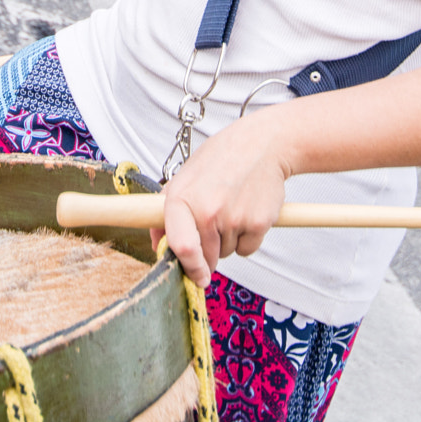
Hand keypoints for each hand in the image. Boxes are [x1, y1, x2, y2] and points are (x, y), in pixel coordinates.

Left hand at [150, 113, 291, 286]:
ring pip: (227, 254)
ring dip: (228, 241)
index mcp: (182, 198)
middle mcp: (207, 210)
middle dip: (209, 252)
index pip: (180, 247)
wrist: (263, 144)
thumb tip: (157, 243)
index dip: (187, 269)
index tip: (194, 277)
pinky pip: (248, 249)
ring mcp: (234, 218)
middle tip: (215, 224)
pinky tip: (246, 212)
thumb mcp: (185, 177)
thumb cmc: (221, 159)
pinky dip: (248, 238)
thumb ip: (166, 211)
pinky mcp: (259, 223)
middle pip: (206, 258)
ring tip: (231, 208)